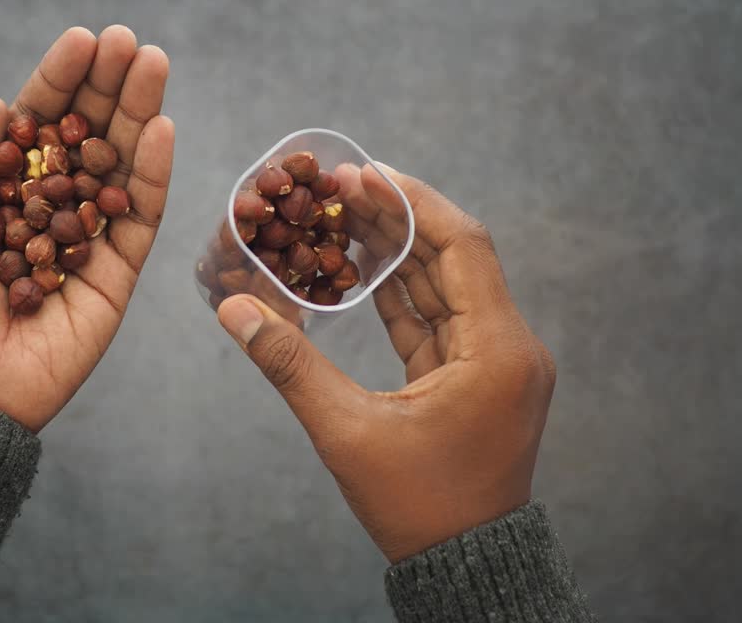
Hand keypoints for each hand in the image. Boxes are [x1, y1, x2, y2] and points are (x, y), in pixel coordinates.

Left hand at [0, 26, 171, 431]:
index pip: (37, 122)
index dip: (59, 79)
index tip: (84, 38)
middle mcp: (48, 204)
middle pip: (86, 132)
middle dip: (108, 84)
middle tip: (130, 42)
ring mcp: (87, 235)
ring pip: (120, 164)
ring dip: (140, 112)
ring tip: (153, 64)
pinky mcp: (117, 271)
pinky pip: (141, 217)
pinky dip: (154, 173)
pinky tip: (161, 128)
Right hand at [217, 163, 554, 562]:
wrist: (466, 568)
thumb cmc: (417, 507)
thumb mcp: (348, 433)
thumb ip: (291, 364)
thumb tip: (232, 308)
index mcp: (497, 350)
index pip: (461, 245)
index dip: (412, 202)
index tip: (364, 173)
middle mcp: (509, 346)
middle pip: (454, 257)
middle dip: (399, 218)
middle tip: (343, 185)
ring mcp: (496, 363)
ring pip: (446, 287)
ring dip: (399, 252)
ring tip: (345, 214)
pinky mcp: (477, 380)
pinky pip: (440, 320)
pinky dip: (403, 293)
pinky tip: (364, 268)